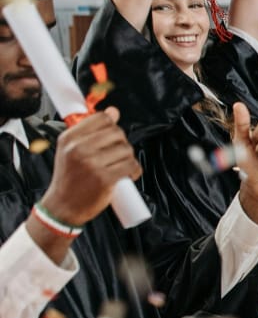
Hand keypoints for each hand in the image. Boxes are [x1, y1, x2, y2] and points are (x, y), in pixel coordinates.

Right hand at [40, 107, 141, 225]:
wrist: (63, 206)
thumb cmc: (70, 178)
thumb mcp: (70, 150)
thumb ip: (90, 131)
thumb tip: (113, 111)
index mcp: (69, 139)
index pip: (101, 118)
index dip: (112, 125)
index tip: (111, 136)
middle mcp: (79, 149)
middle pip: (117, 132)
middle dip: (121, 143)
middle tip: (116, 154)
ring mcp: (92, 164)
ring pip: (126, 149)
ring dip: (128, 158)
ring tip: (119, 166)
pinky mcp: (105, 178)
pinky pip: (131, 166)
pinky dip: (134, 170)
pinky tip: (127, 174)